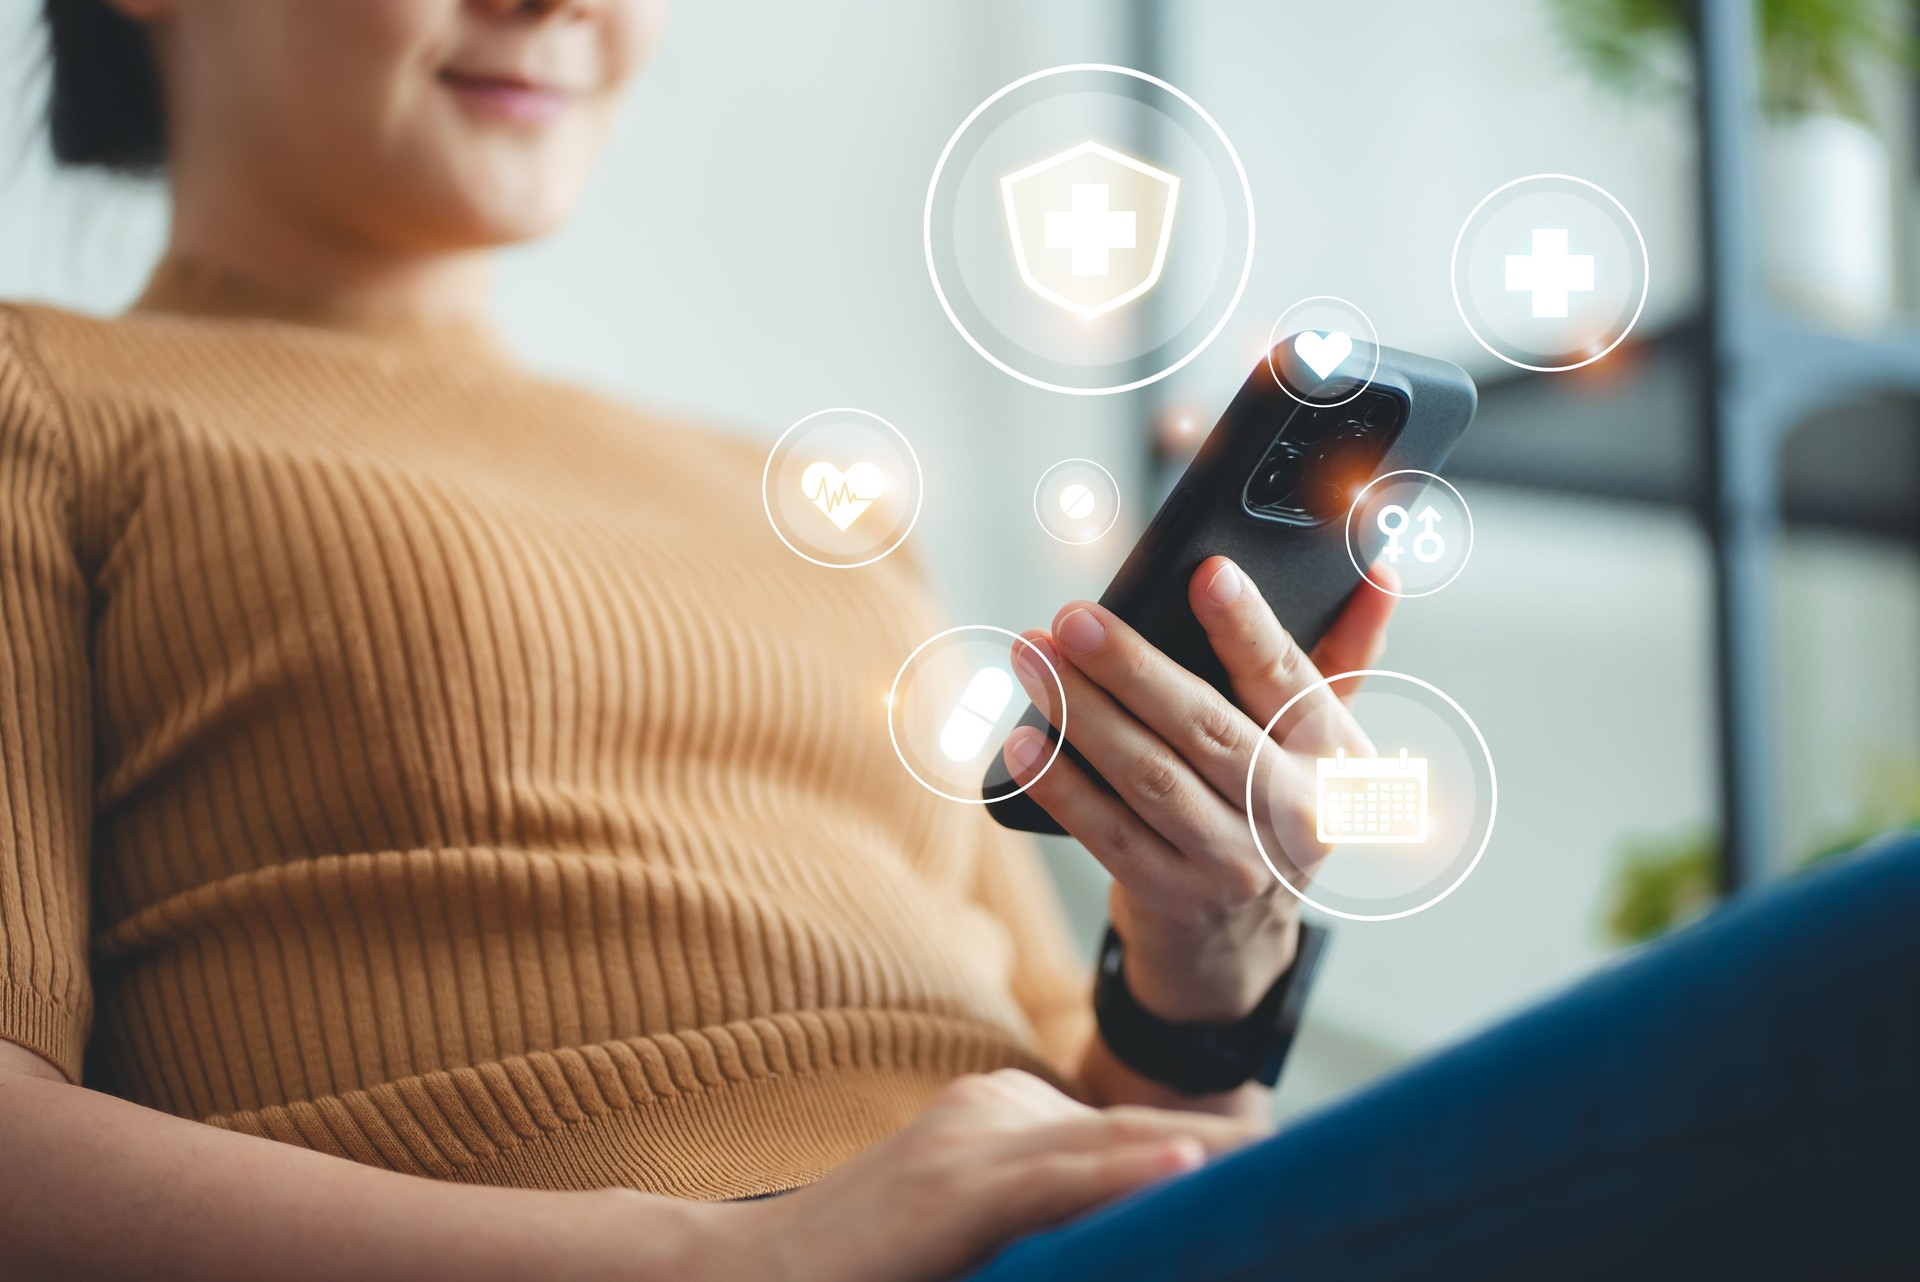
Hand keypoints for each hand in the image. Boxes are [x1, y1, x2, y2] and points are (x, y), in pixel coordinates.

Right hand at [709, 1069, 1264, 1281]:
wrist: (750, 1278)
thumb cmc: (871, 1269)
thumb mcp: (975, 1229)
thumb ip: (1052, 1216)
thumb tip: (1140, 1234)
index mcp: (1007, 1112)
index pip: (1134, 1132)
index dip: (1215, 1160)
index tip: (1291, 1183)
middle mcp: (998, 1107)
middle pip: (1139, 1132)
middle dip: (1229, 1163)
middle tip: (1334, 1179)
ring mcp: (975, 1137)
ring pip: (1113, 1146)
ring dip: (1204, 1169)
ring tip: (1292, 1181)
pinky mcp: (955, 1184)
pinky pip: (1059, 1178)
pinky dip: (1127, 1175)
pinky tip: (1191, 1172)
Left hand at [1003, 557, 1394, 1025]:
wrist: (1237, 936)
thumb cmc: (1271, 804)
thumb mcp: (1317, 738)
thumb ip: (1344, 652)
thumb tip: (1375, 571)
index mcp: (1338, 759)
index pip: (1286, 679)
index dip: (1247, 626)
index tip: (1207, 572)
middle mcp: (1297, 815)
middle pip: (1204, 725)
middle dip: (1130, 665)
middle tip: (1072, 618)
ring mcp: (1236, 864)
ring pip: (1149, 775)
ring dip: (1081, 712)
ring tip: (1033, 660)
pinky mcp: (1175, 898)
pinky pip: (1107, 832)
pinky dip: (1061, 784)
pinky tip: (1024, 741)